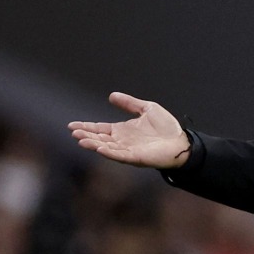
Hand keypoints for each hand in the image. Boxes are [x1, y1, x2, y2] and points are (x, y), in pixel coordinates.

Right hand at [68, 92, 190, 168]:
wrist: (181, 141)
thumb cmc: (167, 127)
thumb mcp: (147, 109)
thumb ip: (130, 103)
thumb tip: (112, 96)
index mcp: (123, 130)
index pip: (100, 128)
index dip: (87, 126)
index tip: (72, 125)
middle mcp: (122, 141)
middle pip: (99, 138)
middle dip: (86, 135)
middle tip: (73, 132)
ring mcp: (128, 150)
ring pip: (106, 147)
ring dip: (93, 144)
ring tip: (81, 140)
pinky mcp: (135, 157)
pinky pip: (119, 155)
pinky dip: (109, 152)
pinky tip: (99, 148)